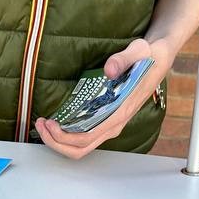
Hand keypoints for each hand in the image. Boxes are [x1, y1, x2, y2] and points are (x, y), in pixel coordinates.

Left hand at [33, 38, 171, 160]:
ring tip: (43, 125)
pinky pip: (84, 138)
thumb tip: (109, 69)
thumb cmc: (148, 58)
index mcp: (120, 113)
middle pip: (81, 148)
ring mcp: (110, 125)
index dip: (65, 136)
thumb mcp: (139, 51)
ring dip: (59, 141)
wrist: (157, 61)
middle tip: (41, 124)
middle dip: (56, 142)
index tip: (50, 122)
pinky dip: (66, 135)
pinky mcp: (106, 121)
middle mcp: (114, 124)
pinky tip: (56, 122)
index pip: (88, 137)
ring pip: (81, 147)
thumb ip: (124, 59)